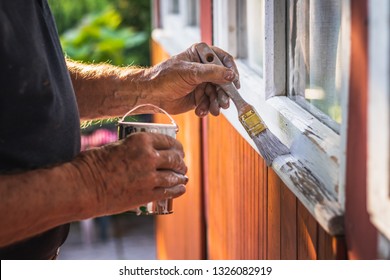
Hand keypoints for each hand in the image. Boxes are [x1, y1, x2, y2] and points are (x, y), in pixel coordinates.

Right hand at [72, 133, 187, 215]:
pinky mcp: (147, 195)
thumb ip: (133, 148)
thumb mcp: (116, 146)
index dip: (177, 146)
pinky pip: (169, 191)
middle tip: (181, 164)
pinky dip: (178, 190)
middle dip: (180, 161)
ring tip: (183, 176)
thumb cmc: (93, 164)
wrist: (83, 187)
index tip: (178, 150)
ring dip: (181, 176)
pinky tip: (181, 188)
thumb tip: (143, 151)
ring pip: (174, 175)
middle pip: (174, 158)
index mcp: (141, 141)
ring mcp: (150, 177)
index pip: (168, 141)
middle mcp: (149, 157)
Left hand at [146, 42, 239, 116]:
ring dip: (216, 103)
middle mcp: (204, 68)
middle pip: (223, 80)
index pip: (224, 60)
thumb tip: (231, 75)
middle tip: (224, 103)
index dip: (231, 71)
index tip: (234, 83)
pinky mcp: (199, 97)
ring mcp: (202, 83)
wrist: (151, 95)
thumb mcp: (190, 72)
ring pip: (217, 94)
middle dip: (223, 93)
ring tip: (213, 110)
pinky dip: (207, 108)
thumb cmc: (165, 77)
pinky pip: (209, 103)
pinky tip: (200, 111)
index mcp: (201, 55)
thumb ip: (212, 73)